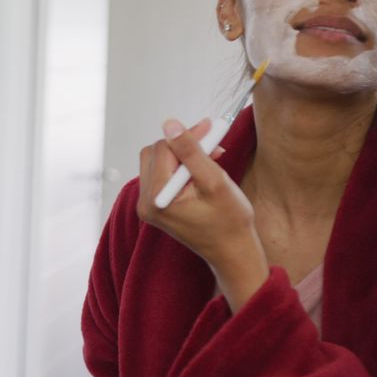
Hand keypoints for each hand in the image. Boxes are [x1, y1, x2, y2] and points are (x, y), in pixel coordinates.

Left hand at [136, 118, 269, 311]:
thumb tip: (170, 124)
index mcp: (156, 197)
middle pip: (155, 152)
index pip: (163, 148)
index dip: (188, 137)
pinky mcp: (155, 206)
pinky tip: (200, 173)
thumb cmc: (229, 222)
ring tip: (209, 161)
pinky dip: (179, 168)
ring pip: (157, 161)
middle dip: (183, 146)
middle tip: (212, 148)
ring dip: (182, 155)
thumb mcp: (214, 182)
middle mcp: (145, 202)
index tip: (213, 133)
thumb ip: (191, 151)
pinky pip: (161, 174)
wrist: (232, 252)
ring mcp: (148, 205)